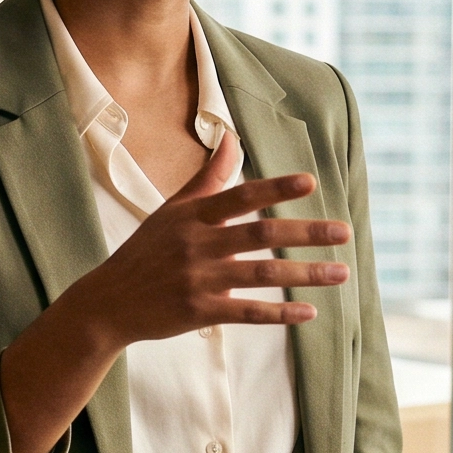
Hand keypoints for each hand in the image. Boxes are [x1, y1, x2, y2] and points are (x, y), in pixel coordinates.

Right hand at [63, 132, 350, 346]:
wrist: (107, 302)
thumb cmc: (144, 252)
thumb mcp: (170, 211)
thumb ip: (206, 178)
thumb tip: (232, 139)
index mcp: (192, 216)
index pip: (240, 196)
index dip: (275, 188)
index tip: (310, 182)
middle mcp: (197, 245)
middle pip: (260, 235)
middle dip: (306, 234)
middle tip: (345, 232)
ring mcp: (198, 280)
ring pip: (262, 275)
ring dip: (306, 274)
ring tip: (341, 273)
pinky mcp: (199, 311)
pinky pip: (248, 312)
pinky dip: (280, 313)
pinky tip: (309, 312)